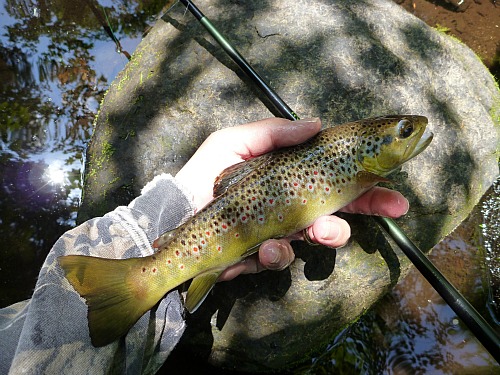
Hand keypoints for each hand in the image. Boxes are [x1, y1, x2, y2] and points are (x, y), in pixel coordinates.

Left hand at [175, 118, 408, 280]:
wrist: (172, 215)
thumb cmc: (203, 175)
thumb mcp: (233, 143)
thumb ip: (272, 133)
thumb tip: (316, 123)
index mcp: (289, 177)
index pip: (335, 177)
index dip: (365, 180)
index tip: (392, 182)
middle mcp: (291, 205)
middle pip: (341, 208)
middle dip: (370, 207)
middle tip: (394, 207)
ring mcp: (280, 233)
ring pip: (319, 237)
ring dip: (327, 233)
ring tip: (317, 231)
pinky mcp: (262, 257)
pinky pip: (282, 259)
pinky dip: (279, 254)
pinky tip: (268, 248)